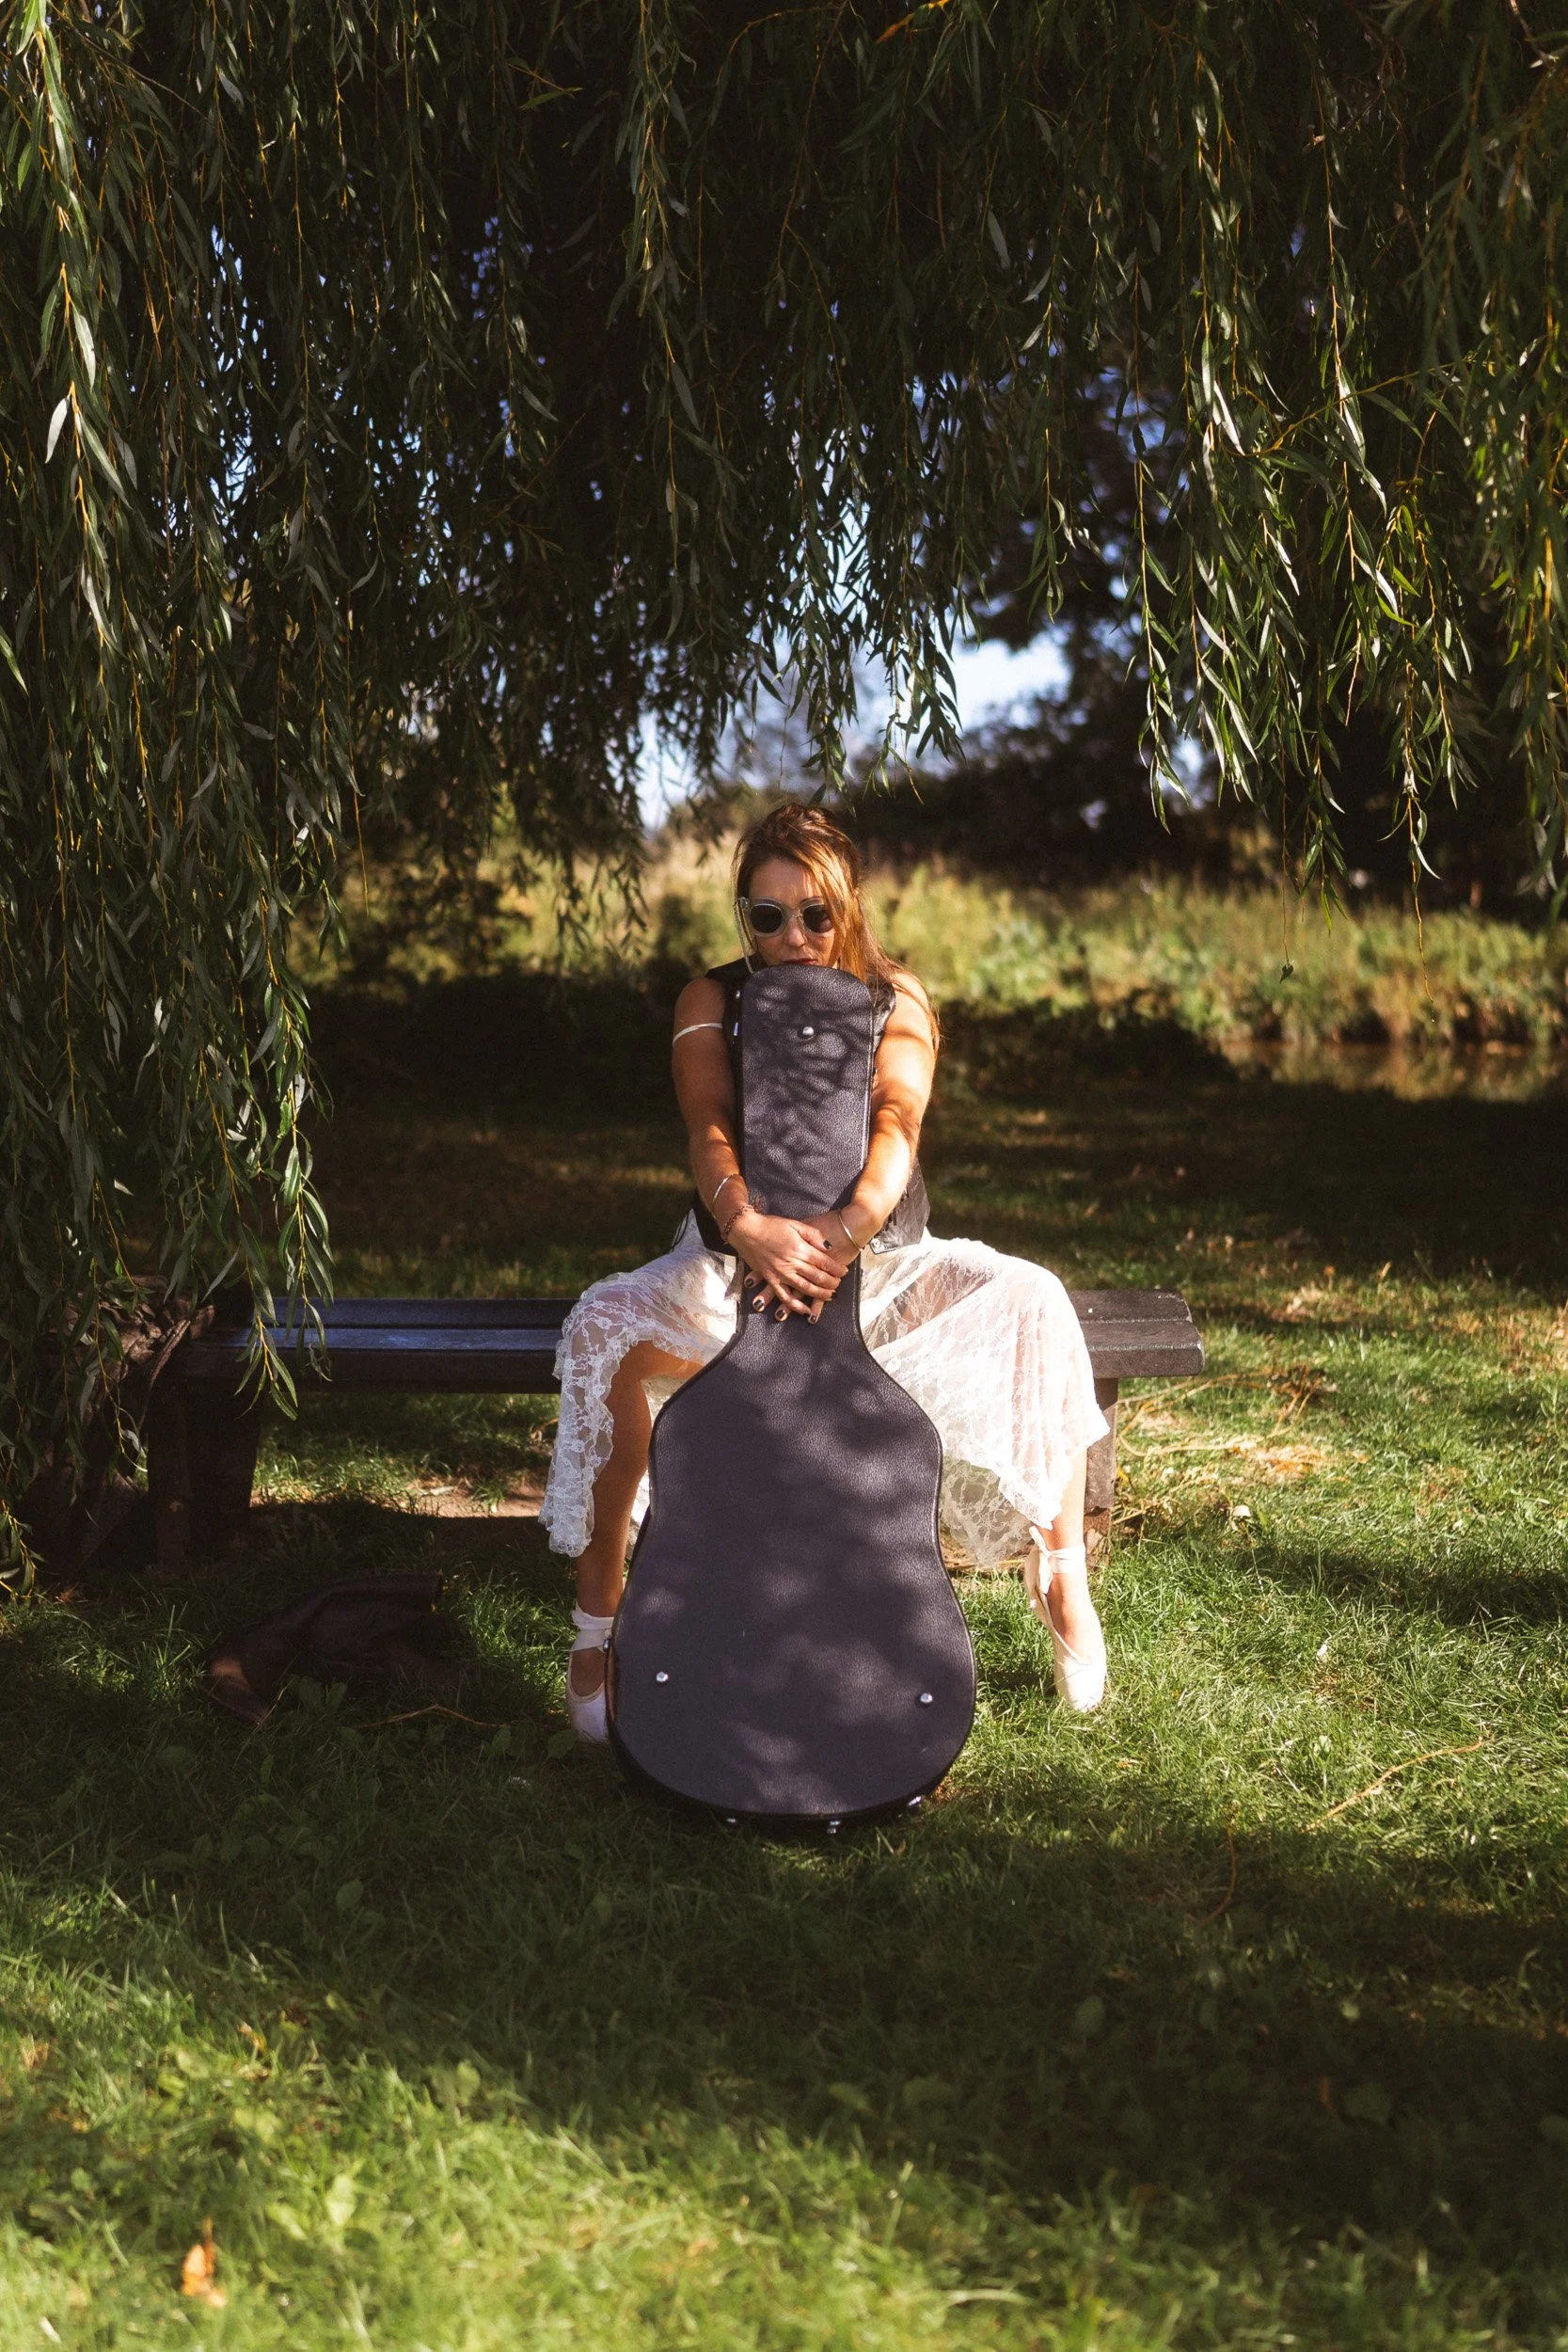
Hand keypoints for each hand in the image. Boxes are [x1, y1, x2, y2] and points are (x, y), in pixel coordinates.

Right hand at [730, 1210, 845, 1318]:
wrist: (746, 1230)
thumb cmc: (771, 1225)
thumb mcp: (796, 1224)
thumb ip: (814, 1235)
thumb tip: (829, 1247)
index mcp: (800, 1248)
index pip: (824, 1262)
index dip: (836, 1269)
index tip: (844, 1272)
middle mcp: (792, 1263)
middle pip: (818, 1277)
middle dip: (831, 1282)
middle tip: (839, 1285)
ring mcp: (781, 1273)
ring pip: (805, 1288)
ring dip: (820, 1294)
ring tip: (830, 1296)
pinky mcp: (771, 1280)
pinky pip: (785, 1296)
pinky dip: (796, 1305)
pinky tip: (806, 1310)